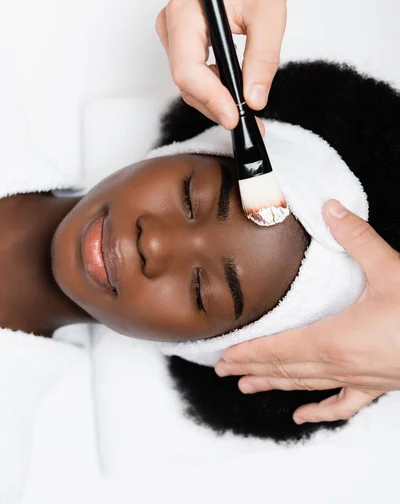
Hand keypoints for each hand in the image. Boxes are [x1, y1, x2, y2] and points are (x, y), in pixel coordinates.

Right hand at [156, 0, 287, 132]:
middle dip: (216, 105)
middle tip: (244, 121)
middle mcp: (171, 24)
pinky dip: (212, 88)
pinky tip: (233, 94)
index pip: (188, 70)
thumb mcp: (269, 16)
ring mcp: (173, 33)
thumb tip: (254, 98)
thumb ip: (262, 60)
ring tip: (244, 111)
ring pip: (188, 82)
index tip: (234, 115)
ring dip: (215, 100)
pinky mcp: (182, 40)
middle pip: (186, 81)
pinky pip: (192, 74)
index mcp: (185, 13)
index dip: (211, 98)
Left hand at [215, 199, 399, 423]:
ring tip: (245, 387)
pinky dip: (319, 410)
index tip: (224, 357)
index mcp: (336, 339)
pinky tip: (302, 414)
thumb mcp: (391, 269)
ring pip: (305, 385)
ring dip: (274, 385)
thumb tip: (330, 208)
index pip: (279, 349)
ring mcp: (359, 379)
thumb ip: (356, 238)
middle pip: (285, 369)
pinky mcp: (377, 385)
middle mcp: (341, 364)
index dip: (249, 353)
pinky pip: (342, 405)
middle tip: (222, 370)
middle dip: (251, 369)